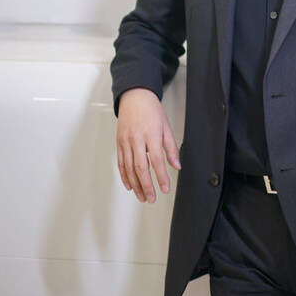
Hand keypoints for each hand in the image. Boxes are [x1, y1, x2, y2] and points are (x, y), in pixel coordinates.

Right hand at [116, 87, 180, 202]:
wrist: (135, 96)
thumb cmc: (152, 110)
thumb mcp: (166, 127)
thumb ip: (171, 148)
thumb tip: (176, 166)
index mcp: (151, 134)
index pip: (157, 160)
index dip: (161, 177)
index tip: (165, 189)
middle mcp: (136, 139)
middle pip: (140, 167)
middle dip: (146, 185)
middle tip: (152, 198)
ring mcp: (125, 141)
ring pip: (128, 168)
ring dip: (135, 185)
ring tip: (142, 196)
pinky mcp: (118, 143)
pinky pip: (120, 163)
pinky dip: (124, 176)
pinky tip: (130, 185)